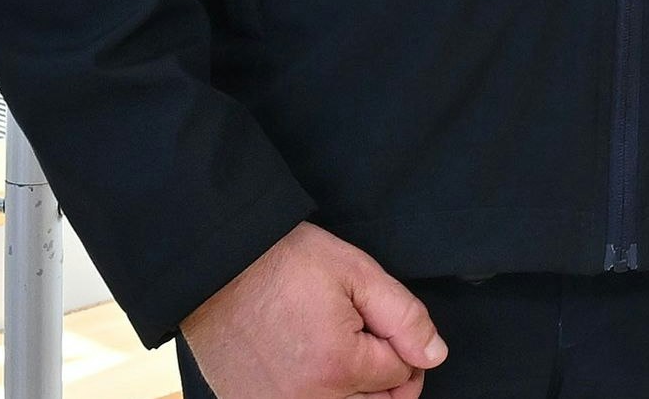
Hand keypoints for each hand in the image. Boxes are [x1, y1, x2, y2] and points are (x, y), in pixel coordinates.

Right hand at [178, 221, 445, 398]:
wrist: (215, 266)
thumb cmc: (283, 263)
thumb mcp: (357, 273)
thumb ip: (404, 317)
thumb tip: (433, 355)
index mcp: (339, 367)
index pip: (401, 376)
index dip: (403, 347)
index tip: (383, 324)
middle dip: (385, 377)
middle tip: (371, 340)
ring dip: (351, 389)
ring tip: (338, 350)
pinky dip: (316, 392)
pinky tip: (306, 364)